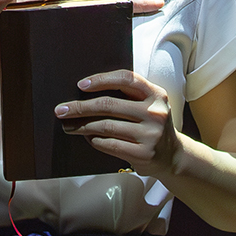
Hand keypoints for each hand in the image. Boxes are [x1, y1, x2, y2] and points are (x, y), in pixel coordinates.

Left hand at [53, 69, 178, 175]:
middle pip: (109, 105)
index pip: (126, 79)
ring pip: (105, 126)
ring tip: (67, 126)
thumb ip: (129, 96)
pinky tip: (87, 138)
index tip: (80, 85)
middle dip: (80, 107)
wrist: (174, 157)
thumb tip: (86, 92)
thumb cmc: (152, 126)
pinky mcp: (143, 154)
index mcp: (156, 94)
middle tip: (61, 110)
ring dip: (81, 126)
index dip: (101, 80)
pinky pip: (109, 144)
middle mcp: (155, 112)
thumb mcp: (150, 105)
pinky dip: (94, 140)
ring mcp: (150, 134)